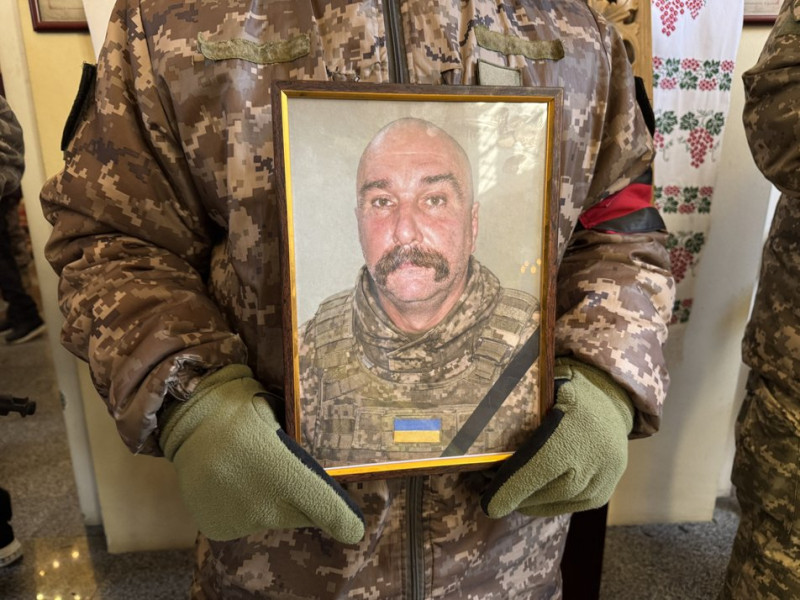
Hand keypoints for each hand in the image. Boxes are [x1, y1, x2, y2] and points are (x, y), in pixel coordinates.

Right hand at [159, 364, 364, 542]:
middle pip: (303, 516)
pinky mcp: (220, 528)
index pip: (329, 512)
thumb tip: (326, 455)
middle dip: (305, 501)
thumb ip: (301, 445)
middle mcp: (265, 505)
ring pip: (273, 519)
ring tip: (251, 472)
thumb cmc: (238, 408)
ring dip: (271, 503)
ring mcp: (241, 520)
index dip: (344, 521)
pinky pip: (244, 523)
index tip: (353, 526)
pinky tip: (231, 483)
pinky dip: (243, 509)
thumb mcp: (278, 416)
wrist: (184, 420)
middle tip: (286, 471)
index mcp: (286, 472)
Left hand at [481, 358, 633, 517]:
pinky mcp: (603, 492)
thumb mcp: (540, 393)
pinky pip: (570, 506)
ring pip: (555, 503)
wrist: (609, 400)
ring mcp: (602, 478)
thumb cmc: (563, 392)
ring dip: (528, 502)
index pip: (535, 470)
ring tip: (509, 493)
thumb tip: (475, 434)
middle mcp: (592, 458)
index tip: (487, 504)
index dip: (508, 490)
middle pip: (543, 492)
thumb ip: (515, 415)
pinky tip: (532, 496)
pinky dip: (547, 503)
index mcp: (571, 429)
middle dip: (513, 495)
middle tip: (490, 492)